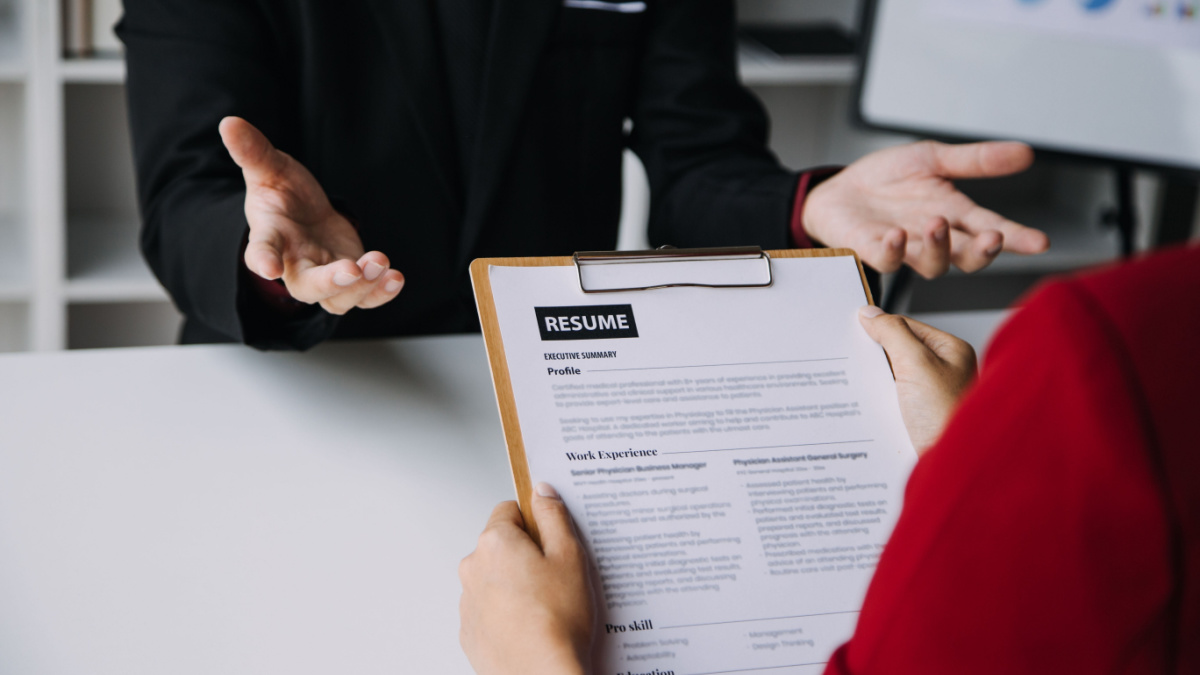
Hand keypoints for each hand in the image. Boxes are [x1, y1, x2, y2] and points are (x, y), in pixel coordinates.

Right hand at [219, 116, 405, 314]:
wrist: (303, 215)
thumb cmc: (282, 195)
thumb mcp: (269, 169)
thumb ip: (253, 151)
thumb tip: (229, 123)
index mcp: (270, 239)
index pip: (261, 252)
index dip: (262, 260)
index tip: (267, 268)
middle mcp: (297, 266)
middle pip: (308, 287)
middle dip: (331, 282)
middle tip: (351, 270)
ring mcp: (325, 277)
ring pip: (340, 299)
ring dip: (363, 286)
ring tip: (380, 261)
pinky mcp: (353, 280)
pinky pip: (367, 297)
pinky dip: (381, 292)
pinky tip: (396, 278)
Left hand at [459, 484, 594, 674]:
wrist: (541, 674)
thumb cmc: (557, 621)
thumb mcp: (570, 557)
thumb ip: (554, 517)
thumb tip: (542, 493)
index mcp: (495, 542)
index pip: (509, 510)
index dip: (534, 521)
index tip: (550, 538)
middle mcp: (473, 568)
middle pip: (500, 545)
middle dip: (525, 554)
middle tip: (555, 576)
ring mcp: (468, 602)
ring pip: (494, 578)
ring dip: (514, 584)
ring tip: (546, 606)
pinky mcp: (470, 631)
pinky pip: (489, 609)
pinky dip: (506, 612)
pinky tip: (531, 624)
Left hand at [803, 141, 1049, 276]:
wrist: (839, 189)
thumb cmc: (887, 179)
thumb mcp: (932, 158)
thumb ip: (975, 160)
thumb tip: (1025, 153)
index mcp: (955, 214)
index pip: (992, 229)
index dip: (1017, 238)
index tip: (1039, 241)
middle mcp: (935, 238)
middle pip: (968, 257)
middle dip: (982, 251)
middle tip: (993, 238)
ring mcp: (905, 249)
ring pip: (933, 264)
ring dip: (939, 247)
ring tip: (937, 222)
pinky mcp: (873, 251)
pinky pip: (888, 260)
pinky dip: (894, 250)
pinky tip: (897, 234)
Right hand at [858, 306, 976, 453]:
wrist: (950, 469)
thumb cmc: (946, 418)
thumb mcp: (917, 364)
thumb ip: (893, 333)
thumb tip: (870, 313)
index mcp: (950, 352)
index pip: (906, 327)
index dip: (879, 329)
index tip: (851, 329)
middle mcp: (942, 373)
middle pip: (895, 352)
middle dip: (871, 357)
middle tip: (847, 358)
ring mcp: (927, 398)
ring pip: (888, 379)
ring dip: (871, 383)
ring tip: (853, 386)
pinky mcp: (914, 420)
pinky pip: (887, 403)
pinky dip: (873, 404)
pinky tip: (861, 407)